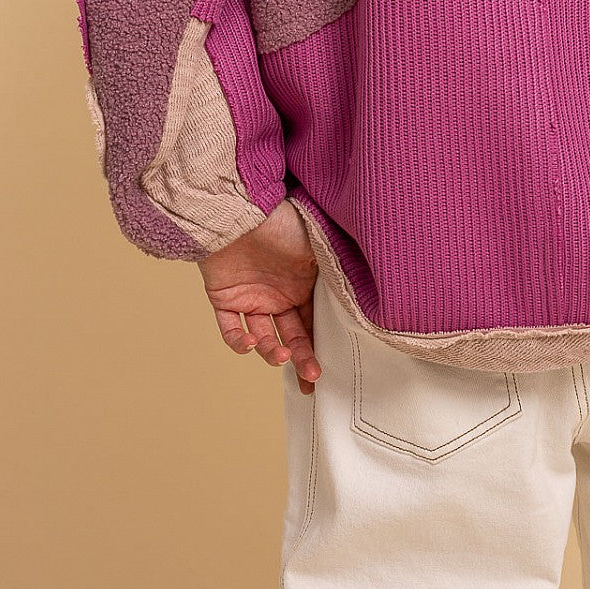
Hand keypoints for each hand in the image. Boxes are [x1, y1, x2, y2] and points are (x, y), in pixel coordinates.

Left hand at [197, 199, 321, 393]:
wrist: (241, 209)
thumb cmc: (282, 222)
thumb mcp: (319, 245)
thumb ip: (337, 271)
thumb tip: (365, 293)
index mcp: (302, 285)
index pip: (312, 324)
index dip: (317, 349)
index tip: (323, 375)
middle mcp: (278, 294)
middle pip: (291, 336)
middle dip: (300, 360)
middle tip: (309, 378)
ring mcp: (251, 297)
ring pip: (263, 338)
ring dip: (272, 352)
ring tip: (280, 354)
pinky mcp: (224, 298)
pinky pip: (230, 329)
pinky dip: (239, 342)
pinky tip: (251, 343)